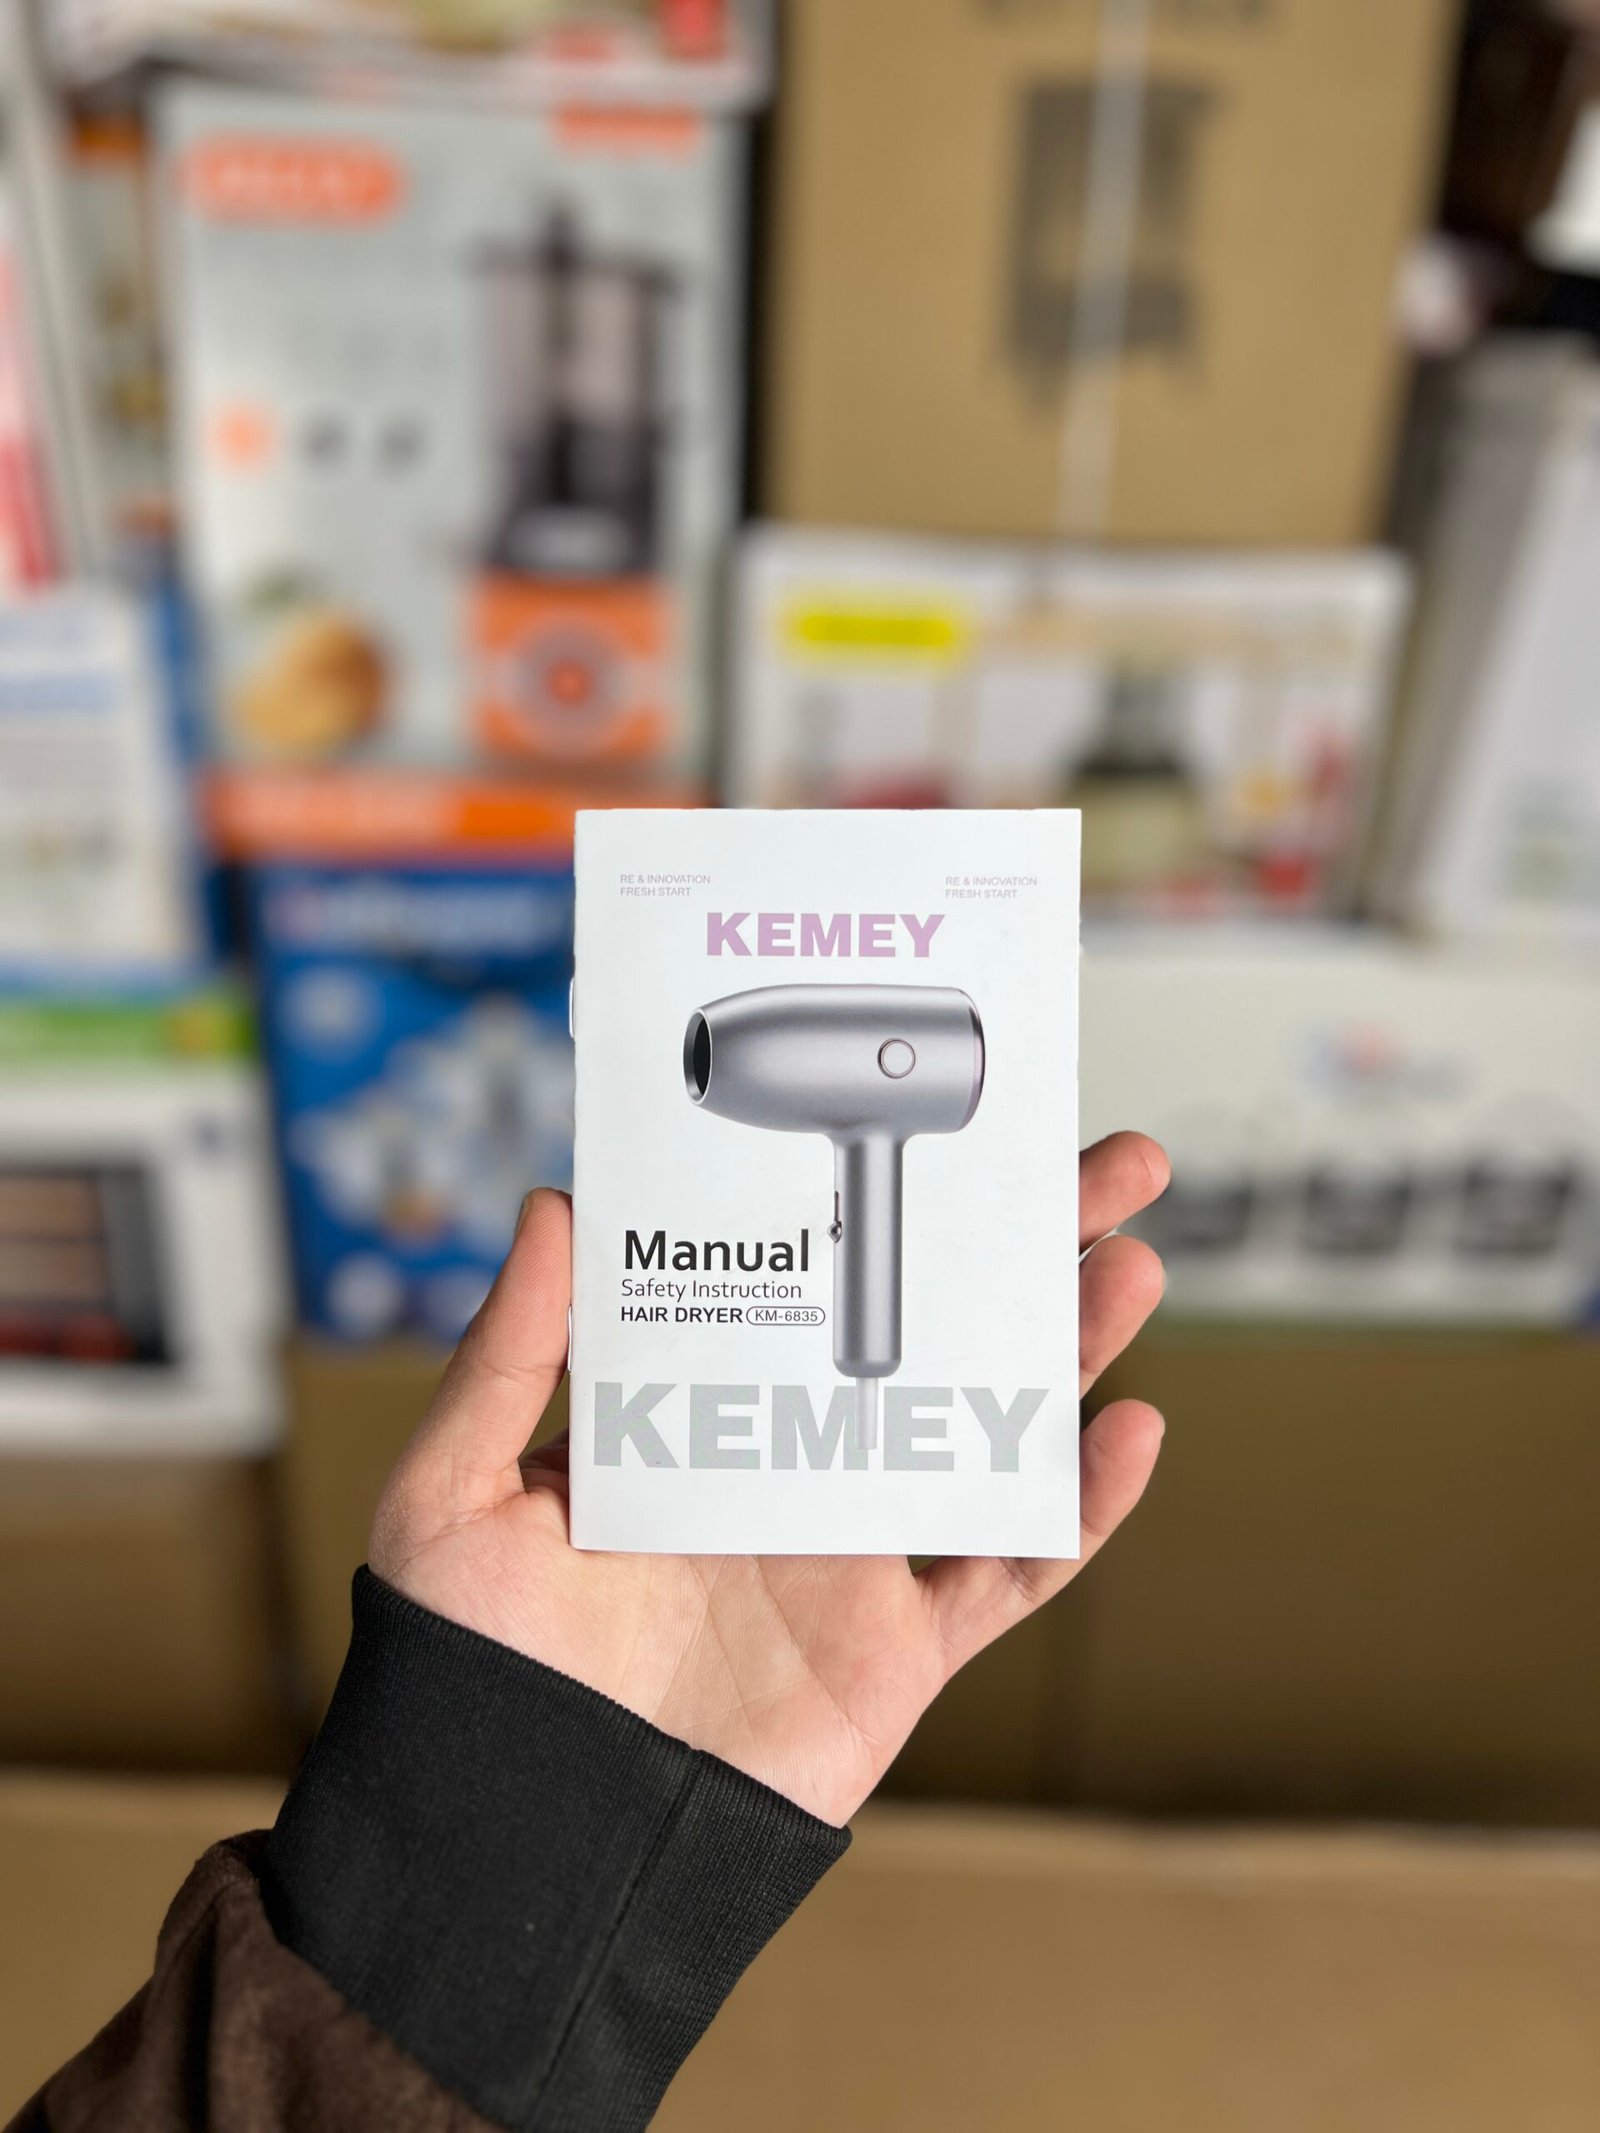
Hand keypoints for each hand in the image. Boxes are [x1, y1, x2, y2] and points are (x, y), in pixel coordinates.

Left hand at [370, 1133, 1168, 1825]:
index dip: (883, 1203)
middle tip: (1109, 1166)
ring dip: (1068, 1351)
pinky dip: (1078, 1511)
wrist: (521, 1839)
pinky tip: (1126, 1434)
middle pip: (935, 1333)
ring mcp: (857, 1553)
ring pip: (991, 1429)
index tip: (941, 1129)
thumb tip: (555, 1205)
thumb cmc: (469, 1666)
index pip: (816, 1280)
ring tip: (1126, 1268)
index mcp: (705, 1411)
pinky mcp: (901, 1647)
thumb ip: (508, 1354)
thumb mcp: (455, 1490)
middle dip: (1025, 1248)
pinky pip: (1012, 1570)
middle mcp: (794, 1463)